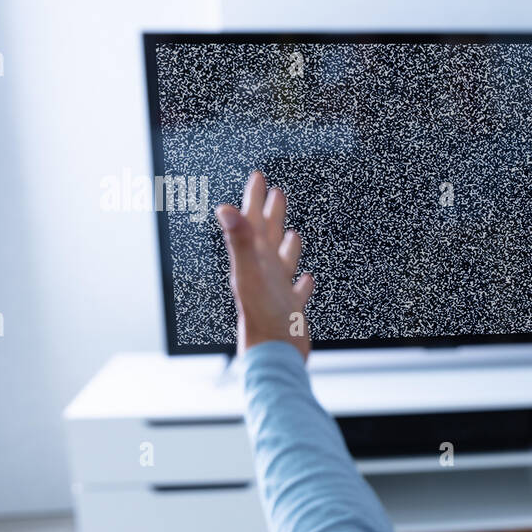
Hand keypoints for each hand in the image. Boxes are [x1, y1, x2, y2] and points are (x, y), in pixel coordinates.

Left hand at [215, 170, 314, 360]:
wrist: (275, 355)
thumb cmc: (262, 318)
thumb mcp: (251, 274)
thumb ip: (239, 241)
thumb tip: (224, 210)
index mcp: (253, 261)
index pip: (253, 222)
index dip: (255, 199)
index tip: (258, 176)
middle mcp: (263, 273)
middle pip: (266, 236)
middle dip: (269, 213)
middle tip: (274, 191)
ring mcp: (276, 291)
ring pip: (281, 261)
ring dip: (285, 244)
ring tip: (291, 231)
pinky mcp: (289, 309)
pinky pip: (296, 290)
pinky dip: (301, 282)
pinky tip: (307, 278)